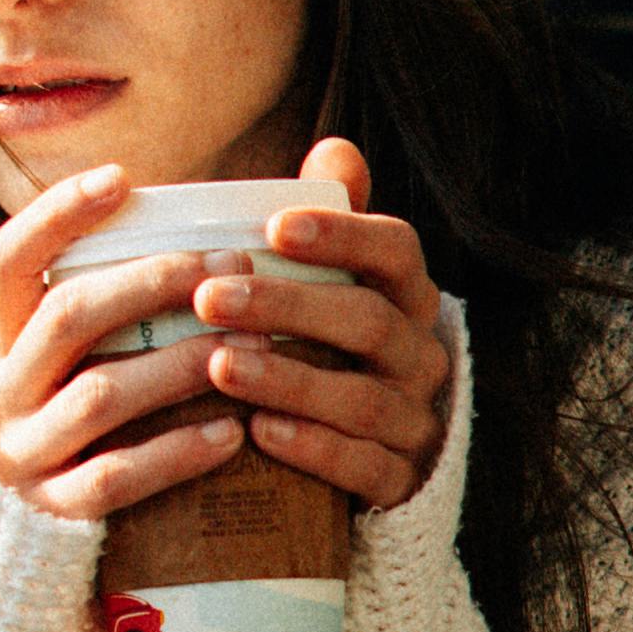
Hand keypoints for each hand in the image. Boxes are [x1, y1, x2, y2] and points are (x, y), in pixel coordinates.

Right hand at [0, 164, 249, 526]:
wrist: (20, 534)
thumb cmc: (74, 416)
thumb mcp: (68, 359)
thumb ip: (111, 301)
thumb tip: (185, 214)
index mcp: (0, 340)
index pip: (10, 258)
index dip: (58, 214)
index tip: (121, 178)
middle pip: (68, 317)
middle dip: (154, 284)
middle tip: (234, 268)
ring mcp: (20, 455)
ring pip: (98, 395)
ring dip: (179, 364)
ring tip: (249, 343)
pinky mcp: (52, 512)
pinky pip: (115, 478)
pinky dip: (176, 454)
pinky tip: (232, 433)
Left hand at [199, 138, 453, 514]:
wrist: (369, 456)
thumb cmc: (330, 348)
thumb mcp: (331, 284)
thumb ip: (331, 223)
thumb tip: (334, 150)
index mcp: (407, 296)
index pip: (396, 251)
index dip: (341, 236)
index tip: (273, 227)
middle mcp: (421, 355)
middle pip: (369, 322)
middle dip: (289, 307)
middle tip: (211, 298)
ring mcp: (414, 421)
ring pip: (363, 399)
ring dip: (289, 379)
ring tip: (220, 366)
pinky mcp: (400, 481)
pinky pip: (366, 467)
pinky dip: (315, 449)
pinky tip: (260, 432)